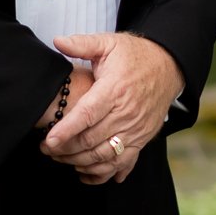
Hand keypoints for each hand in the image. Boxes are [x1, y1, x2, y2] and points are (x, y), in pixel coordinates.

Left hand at [41, 33, 183, 185]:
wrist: (169, 66)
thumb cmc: (135, 55)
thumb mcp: (110, 43)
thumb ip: (82, 44)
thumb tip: (57, 41)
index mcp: (115, 89)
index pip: (87, 114)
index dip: (66, 130)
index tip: (48, 140)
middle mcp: (127, 112)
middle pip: (92, 139)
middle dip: (65, 149)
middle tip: (45, 149)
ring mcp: (136, 128)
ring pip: (105, 155)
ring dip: (80, 162)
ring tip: (60, 159)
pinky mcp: (143, 139)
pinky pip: (122, 163)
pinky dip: (102, 173)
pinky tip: (85, 173)